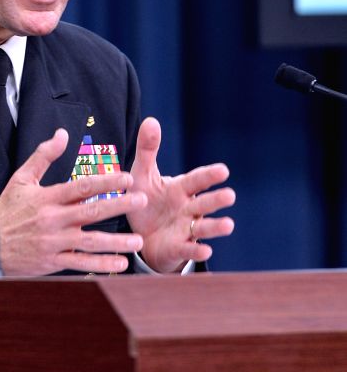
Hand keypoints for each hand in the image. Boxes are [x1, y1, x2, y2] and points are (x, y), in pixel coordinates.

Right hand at [0, 128, 146, 275]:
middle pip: (91, 210)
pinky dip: (101, 264)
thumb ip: (43, 155)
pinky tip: (119, 263)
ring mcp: (54, 242)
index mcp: (47, 198)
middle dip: (119, 205)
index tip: (127, 178)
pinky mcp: (53, 261)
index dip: (106, 181)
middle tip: (141, 200)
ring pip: (90, 241)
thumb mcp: (20, 179)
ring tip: (137, 241)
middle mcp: (53, 219)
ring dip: (116, 242)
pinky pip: (81, 262)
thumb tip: (62, 134)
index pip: (81, 187)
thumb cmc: (6, 211)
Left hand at [127, 117, 235, 271]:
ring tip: (228, 225)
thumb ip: (148, 150)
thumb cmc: (147, 200)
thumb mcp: (142, 174)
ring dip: (215, 227)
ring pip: (203, 228)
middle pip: (204, 203)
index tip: (223, 170)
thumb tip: (151, 120)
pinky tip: (206, 251)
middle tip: (230, 195)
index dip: (208, 176)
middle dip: (216, 200)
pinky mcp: (177, 248)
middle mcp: (188, 209)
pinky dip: (197, 251)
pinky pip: (188, 249)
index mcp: (180, 189)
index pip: (196, 180)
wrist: (140, 233)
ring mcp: (185, 229)